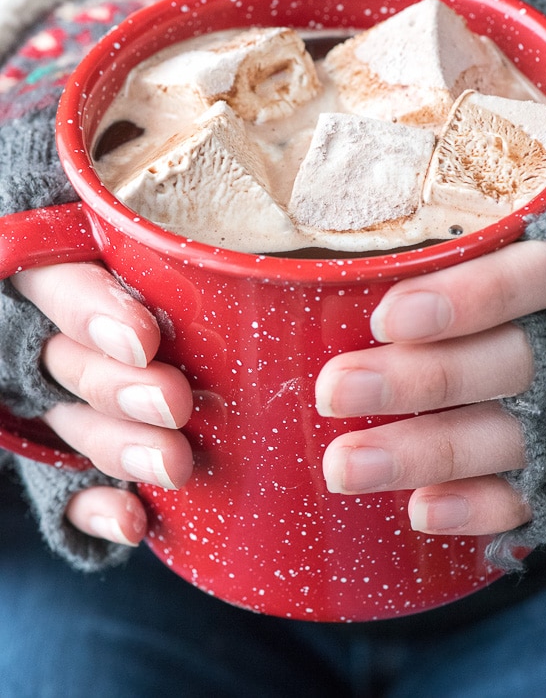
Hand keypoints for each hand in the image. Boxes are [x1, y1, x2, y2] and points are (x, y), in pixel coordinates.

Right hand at [11, 262, 193, 545]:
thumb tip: (256, 268)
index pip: (58, 280)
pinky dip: (96, 508)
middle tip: (174, 404)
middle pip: (68, 360)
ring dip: (121, 447)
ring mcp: (61, 399)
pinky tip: (133, 521)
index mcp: (72, 271)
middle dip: (120, 387)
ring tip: (174, 464)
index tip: (143, 338)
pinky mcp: (70, 456)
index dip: (90, 310)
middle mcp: (58, 336)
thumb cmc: (204, 278)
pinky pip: (66, 489)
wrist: (201, 335)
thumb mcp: (182, 256)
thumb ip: (185, 254)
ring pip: (74, 423)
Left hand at [315, 240, 545, 537]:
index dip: (471, 298)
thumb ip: (478, 236)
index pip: (538, 278)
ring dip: (423, 453)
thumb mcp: (523, 236)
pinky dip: (478, 506)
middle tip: (335, 390)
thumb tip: (370, 206)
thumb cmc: (531, 280)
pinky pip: (531, 496)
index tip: (387, 319)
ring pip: (509, 436)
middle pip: (510, 364)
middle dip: (418, 381)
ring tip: (345, 466)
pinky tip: (422, 509)